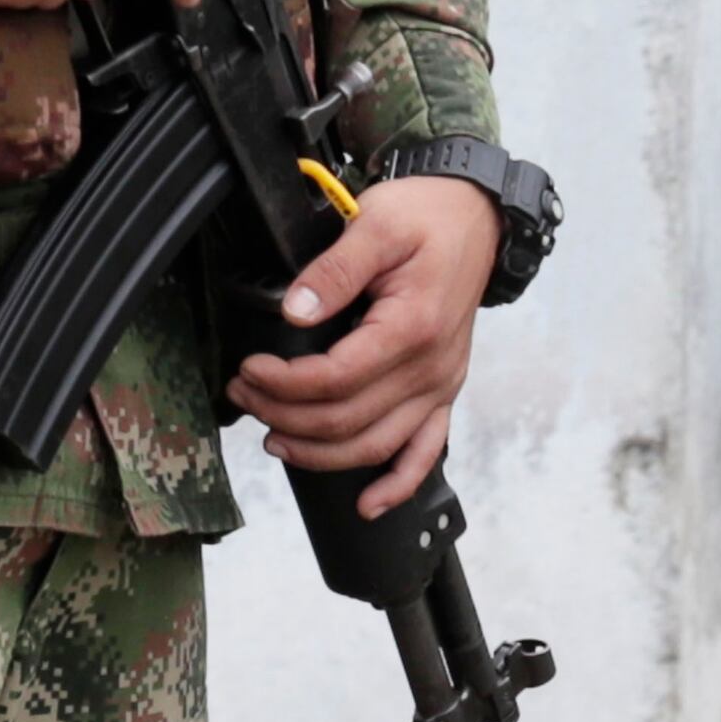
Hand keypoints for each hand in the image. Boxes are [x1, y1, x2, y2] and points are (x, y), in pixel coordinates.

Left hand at [231, 177, 501, 518]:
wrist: (477, 218)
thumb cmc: (428, 216)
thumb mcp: (377, 223)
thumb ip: (336, 269)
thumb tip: (296, 312)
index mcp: (414, 327)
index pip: (335, 380)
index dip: (283, 384)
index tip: (249, 369)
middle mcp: (431, 368)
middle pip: (346, 420)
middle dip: (284, 415)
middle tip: (244, 394)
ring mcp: (440, 385)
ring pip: (374, 446)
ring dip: (318, 453)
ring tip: (273, 435)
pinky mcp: (444, 391)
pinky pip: (424, 452)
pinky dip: (397, 485)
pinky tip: (367, 505)